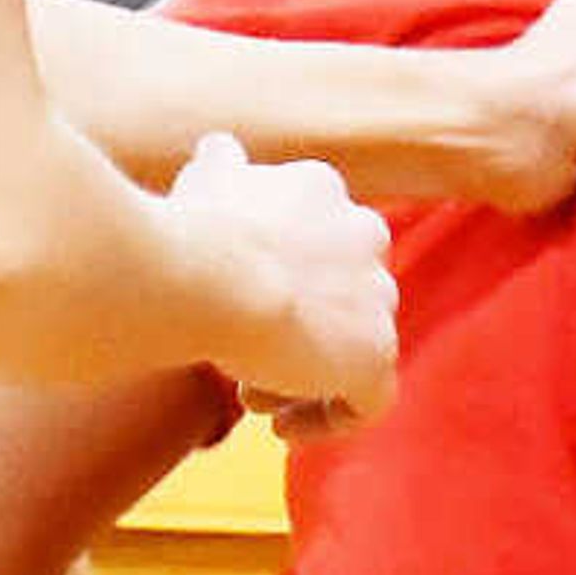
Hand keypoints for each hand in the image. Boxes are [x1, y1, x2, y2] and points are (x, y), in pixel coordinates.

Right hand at [169, 130, 396, 425]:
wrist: (211, 276)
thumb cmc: (198, 230)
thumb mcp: (206, 180)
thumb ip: (221, 164)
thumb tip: (218, 147)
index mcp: (327, 194)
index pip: (322, 246)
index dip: (281, 285)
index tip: (237, 309)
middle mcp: (366, 235)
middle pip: (339, 298)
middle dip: (295, 330)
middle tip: (241, 358)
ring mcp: (377, 296)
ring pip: (351, 347)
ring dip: (303, 372)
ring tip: (252, 394)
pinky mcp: (375, 354)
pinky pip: (369, 401)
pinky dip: (328, 417)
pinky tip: (284, 427)